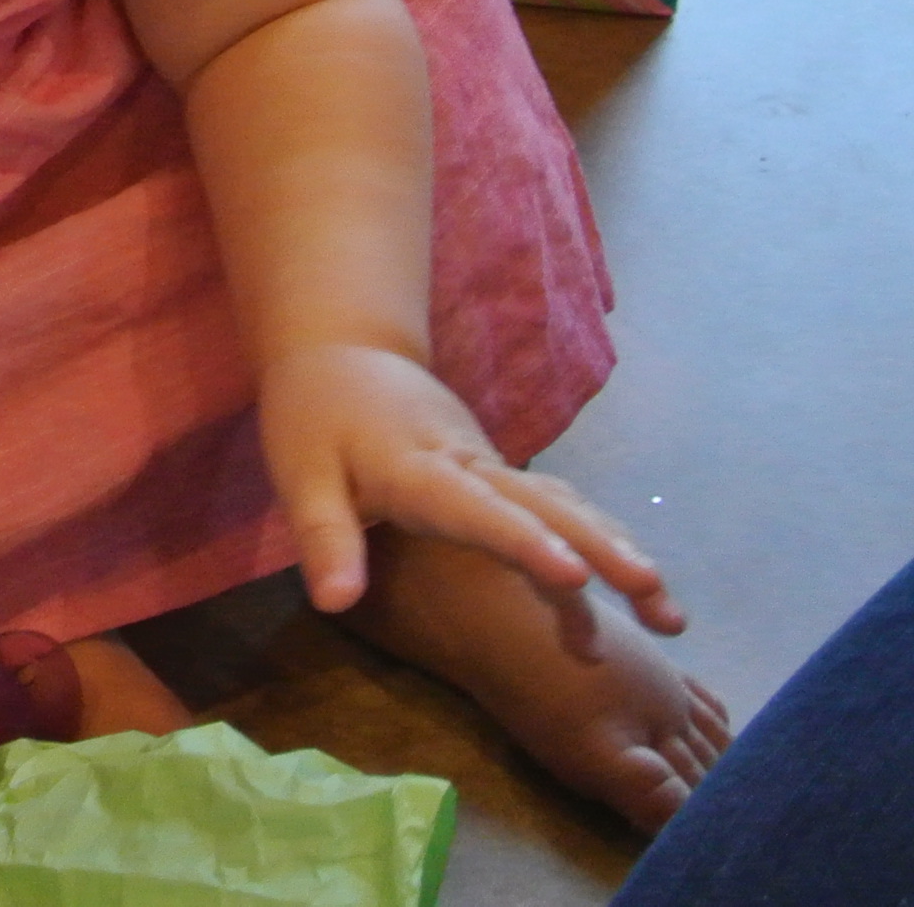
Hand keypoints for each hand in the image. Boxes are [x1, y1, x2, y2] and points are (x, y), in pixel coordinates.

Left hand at [259, 342, 679, 631]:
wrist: (344, 353)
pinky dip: (602, 540)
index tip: (572, 576)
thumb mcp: (300, 476)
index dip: (523, 543)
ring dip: (619, 552)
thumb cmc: (314, 418)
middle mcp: (470, 466)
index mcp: (418, 469)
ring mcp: (494, 467)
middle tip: (658, 603)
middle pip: (548, 506)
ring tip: (669, 615)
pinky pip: (561, 506)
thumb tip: (336, 603)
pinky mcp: (503, 474)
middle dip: (606, 553)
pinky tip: (636, 582)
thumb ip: (324, 538)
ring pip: (568, 506)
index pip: (477, 509)